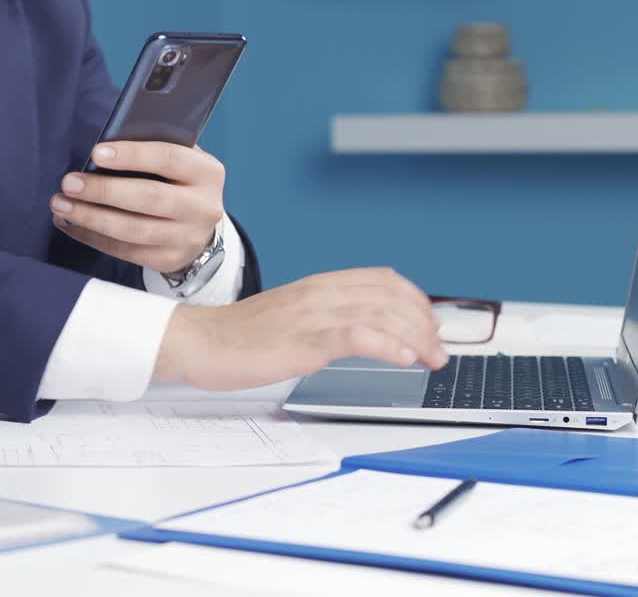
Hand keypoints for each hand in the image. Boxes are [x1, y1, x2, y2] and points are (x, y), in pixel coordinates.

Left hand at [50, 142, 224, 273]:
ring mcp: (187, 238)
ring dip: (90, 217)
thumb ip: (152, 149)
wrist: (198, 227)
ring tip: (61, 205)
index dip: (131, 155)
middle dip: (103, 190)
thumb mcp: (179, 161)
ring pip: (132, 230)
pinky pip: (124, 250)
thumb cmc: (177, 182)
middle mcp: (203, 207)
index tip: (96, 153)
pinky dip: (92, 237)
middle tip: (69, 183)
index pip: (169, 159)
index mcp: (207, 173)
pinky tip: (70, 224)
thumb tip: (104, 148)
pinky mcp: (168, 260)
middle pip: (148, 198)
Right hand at [154, 267, 448, 389]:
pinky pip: (356, 335)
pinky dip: (387, 344)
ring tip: (432, 358)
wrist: (198, 343)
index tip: (429, 323)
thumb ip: (320, 317)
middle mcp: (318, 294)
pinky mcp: (303, 340)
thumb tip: (354, 332)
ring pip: (381, 312)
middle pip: (389, 294)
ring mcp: (311, 315)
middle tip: (439, 348)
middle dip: (424, 321)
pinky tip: (404, 358)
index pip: (380, 279)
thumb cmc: (237, 338)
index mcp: (316, 286)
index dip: (414, 299)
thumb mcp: (287, 317)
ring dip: (416, 336)